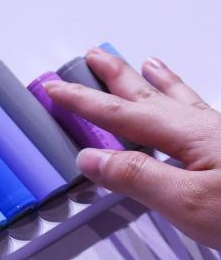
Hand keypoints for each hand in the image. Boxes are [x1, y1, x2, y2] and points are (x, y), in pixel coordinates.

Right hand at [45, 48, 220, 248]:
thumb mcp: (187, 202)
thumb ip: (137, 177)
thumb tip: (91, 156)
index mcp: (190, 137)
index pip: (123, 115)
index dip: (85, 100)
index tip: (54, 87)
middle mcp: (209, 129)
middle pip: (152, 96)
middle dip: (118, 77)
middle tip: (94, 57)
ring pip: (183, 100)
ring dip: (157, 82)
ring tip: (145, 63)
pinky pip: (202, 114)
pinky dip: (188, 101)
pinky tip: (194, 108)